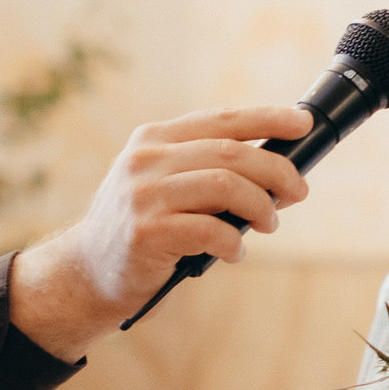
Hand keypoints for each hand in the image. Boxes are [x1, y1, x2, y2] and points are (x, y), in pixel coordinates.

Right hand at [10, 105, 311, 358]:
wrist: (87, 272)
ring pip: (227, 186)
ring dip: (261, 207)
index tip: (301, 122)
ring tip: (268, 224)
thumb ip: (206, 168)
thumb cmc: (143, 228)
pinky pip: (210, 230)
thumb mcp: (164, 183)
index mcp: (154, 139)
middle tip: (297, 193)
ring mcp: (143, 195)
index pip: (222, 119)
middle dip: (277, 172)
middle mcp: (146, 160)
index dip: (268, 118)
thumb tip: (278, 167)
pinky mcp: (146, 233)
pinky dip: (234, 242)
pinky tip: (234, 252)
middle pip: (232, 153)